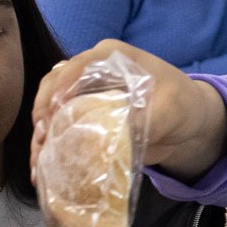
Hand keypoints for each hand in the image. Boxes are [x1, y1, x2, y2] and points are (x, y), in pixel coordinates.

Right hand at [31, 39, 226, 183]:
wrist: (188, 126)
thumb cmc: (182, 106)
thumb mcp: (171, 109)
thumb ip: (145, 117)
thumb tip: (115, 133)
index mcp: (112, 57)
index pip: (78, 65)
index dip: (62, 86)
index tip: (53, 111)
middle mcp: (92, 71)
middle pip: (54, 85)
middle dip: (43, 112)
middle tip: (43, 138)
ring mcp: (84, 94)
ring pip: (50, 108)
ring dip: (41, 135)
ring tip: (38, 162)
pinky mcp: (83, 118)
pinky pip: (59, 129)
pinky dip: (50, 148)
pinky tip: (44, 170)